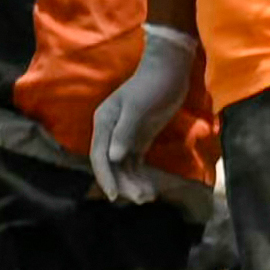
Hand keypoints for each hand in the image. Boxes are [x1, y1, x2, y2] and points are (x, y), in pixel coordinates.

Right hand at [91, 23, 204, 203]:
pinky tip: (149, 189)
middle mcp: (110, 131)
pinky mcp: (140, 138)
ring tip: (148, 197)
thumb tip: (113, 157)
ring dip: (133, 182)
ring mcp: (125, 136)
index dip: (106, 176)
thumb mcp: (139, 108)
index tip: (114, 196)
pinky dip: (140, 176)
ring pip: (123, 166)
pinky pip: (135, 162)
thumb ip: (125, 132)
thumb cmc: (152, 85)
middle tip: (141, 199)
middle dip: (123, 183)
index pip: (100, 155)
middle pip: (111, 164)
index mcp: (104, 122)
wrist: (169, 69)